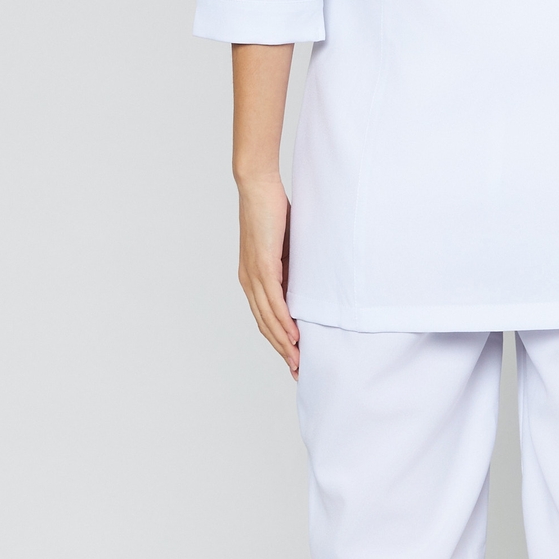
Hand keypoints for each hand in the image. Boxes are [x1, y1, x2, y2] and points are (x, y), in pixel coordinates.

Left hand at [237, 175, 299, 376]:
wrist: (257, 186)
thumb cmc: (273, 211)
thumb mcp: (287, 246)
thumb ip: (293, 266)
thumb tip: (309, 279)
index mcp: (252, 278)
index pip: (264, 317)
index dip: (277, 340)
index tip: (292, 359)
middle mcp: (249, 281)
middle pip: (264, 325)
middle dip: (281, 351)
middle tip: (297, 372)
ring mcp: (254, 275)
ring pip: (268, 319)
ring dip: (283, 343)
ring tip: (297, 362)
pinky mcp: (263, 266)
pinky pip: (273, 301)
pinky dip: (283, 322)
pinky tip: (293, 337)